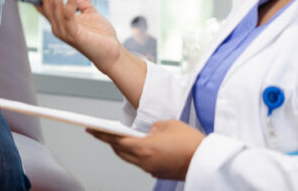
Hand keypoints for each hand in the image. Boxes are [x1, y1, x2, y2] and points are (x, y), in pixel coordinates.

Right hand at [25, 0, 121, 70]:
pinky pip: (69, 16)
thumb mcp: (89, 12)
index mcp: (59, 21)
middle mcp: (57, 26)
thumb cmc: (100, 36)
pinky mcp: (74, 35)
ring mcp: (64, 31)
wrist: (112, 53)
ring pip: (55, 7)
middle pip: (44, 4)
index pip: (42, 4)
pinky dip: (69, 3)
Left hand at [88, 120, 204, 180]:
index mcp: (144, 148)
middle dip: (109, 141)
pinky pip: (141, 163)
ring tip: (116, 137)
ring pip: (129, 158)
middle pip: (120, 151)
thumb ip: (151, 127)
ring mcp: (151, 170)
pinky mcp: (159, 174)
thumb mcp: (167, 125)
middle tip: (100, 131)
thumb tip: (146, 132)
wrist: (207, 162)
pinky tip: (137, 146)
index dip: (101, 134)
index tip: (90, 129)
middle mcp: (145, 162)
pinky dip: (136, 154)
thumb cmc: (191, 142)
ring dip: (122, 148)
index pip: (116, 140)